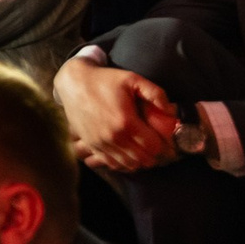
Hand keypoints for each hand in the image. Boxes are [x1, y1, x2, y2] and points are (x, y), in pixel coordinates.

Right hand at [56, 57, 184, 171]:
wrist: (73, 83)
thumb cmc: (104, 80)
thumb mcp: (132, 79)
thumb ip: (156, 93)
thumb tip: (171, 111)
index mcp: (126, 122)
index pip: (153, 147)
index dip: (163, 144)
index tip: (164, 138)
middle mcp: (113, 137)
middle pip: (143, 159)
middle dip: (153, 155)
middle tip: (156, 145)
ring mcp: (100, 143)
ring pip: (128, 164)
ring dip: (139, 160)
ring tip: (143, 150)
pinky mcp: (91, 145)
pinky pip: (112, 163)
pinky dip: (123, 162)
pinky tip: (128, 153)